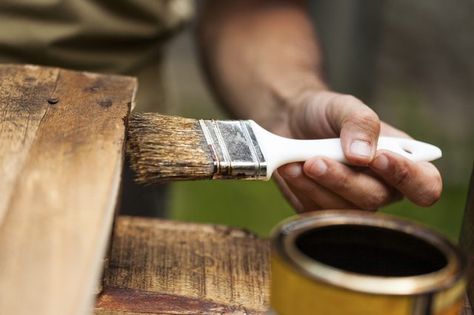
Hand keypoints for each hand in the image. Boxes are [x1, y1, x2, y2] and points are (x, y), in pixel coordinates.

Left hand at [274, 90, 441, 211]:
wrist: (288, 121)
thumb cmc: (325, 113)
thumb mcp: (344, 106)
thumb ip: (360, 123)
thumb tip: (364, 156)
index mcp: (400, 161)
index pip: (425, 185)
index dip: (407, 177)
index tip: (379, 158)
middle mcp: (380, 187)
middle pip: (375, 199)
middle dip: (344, 179)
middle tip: (316, 160)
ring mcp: (350, 201)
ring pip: (343, 210)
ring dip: (318, 184)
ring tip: (299, 160)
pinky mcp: (322, 209)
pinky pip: (316, 211)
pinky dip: (302, 189)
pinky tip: (290, 169)